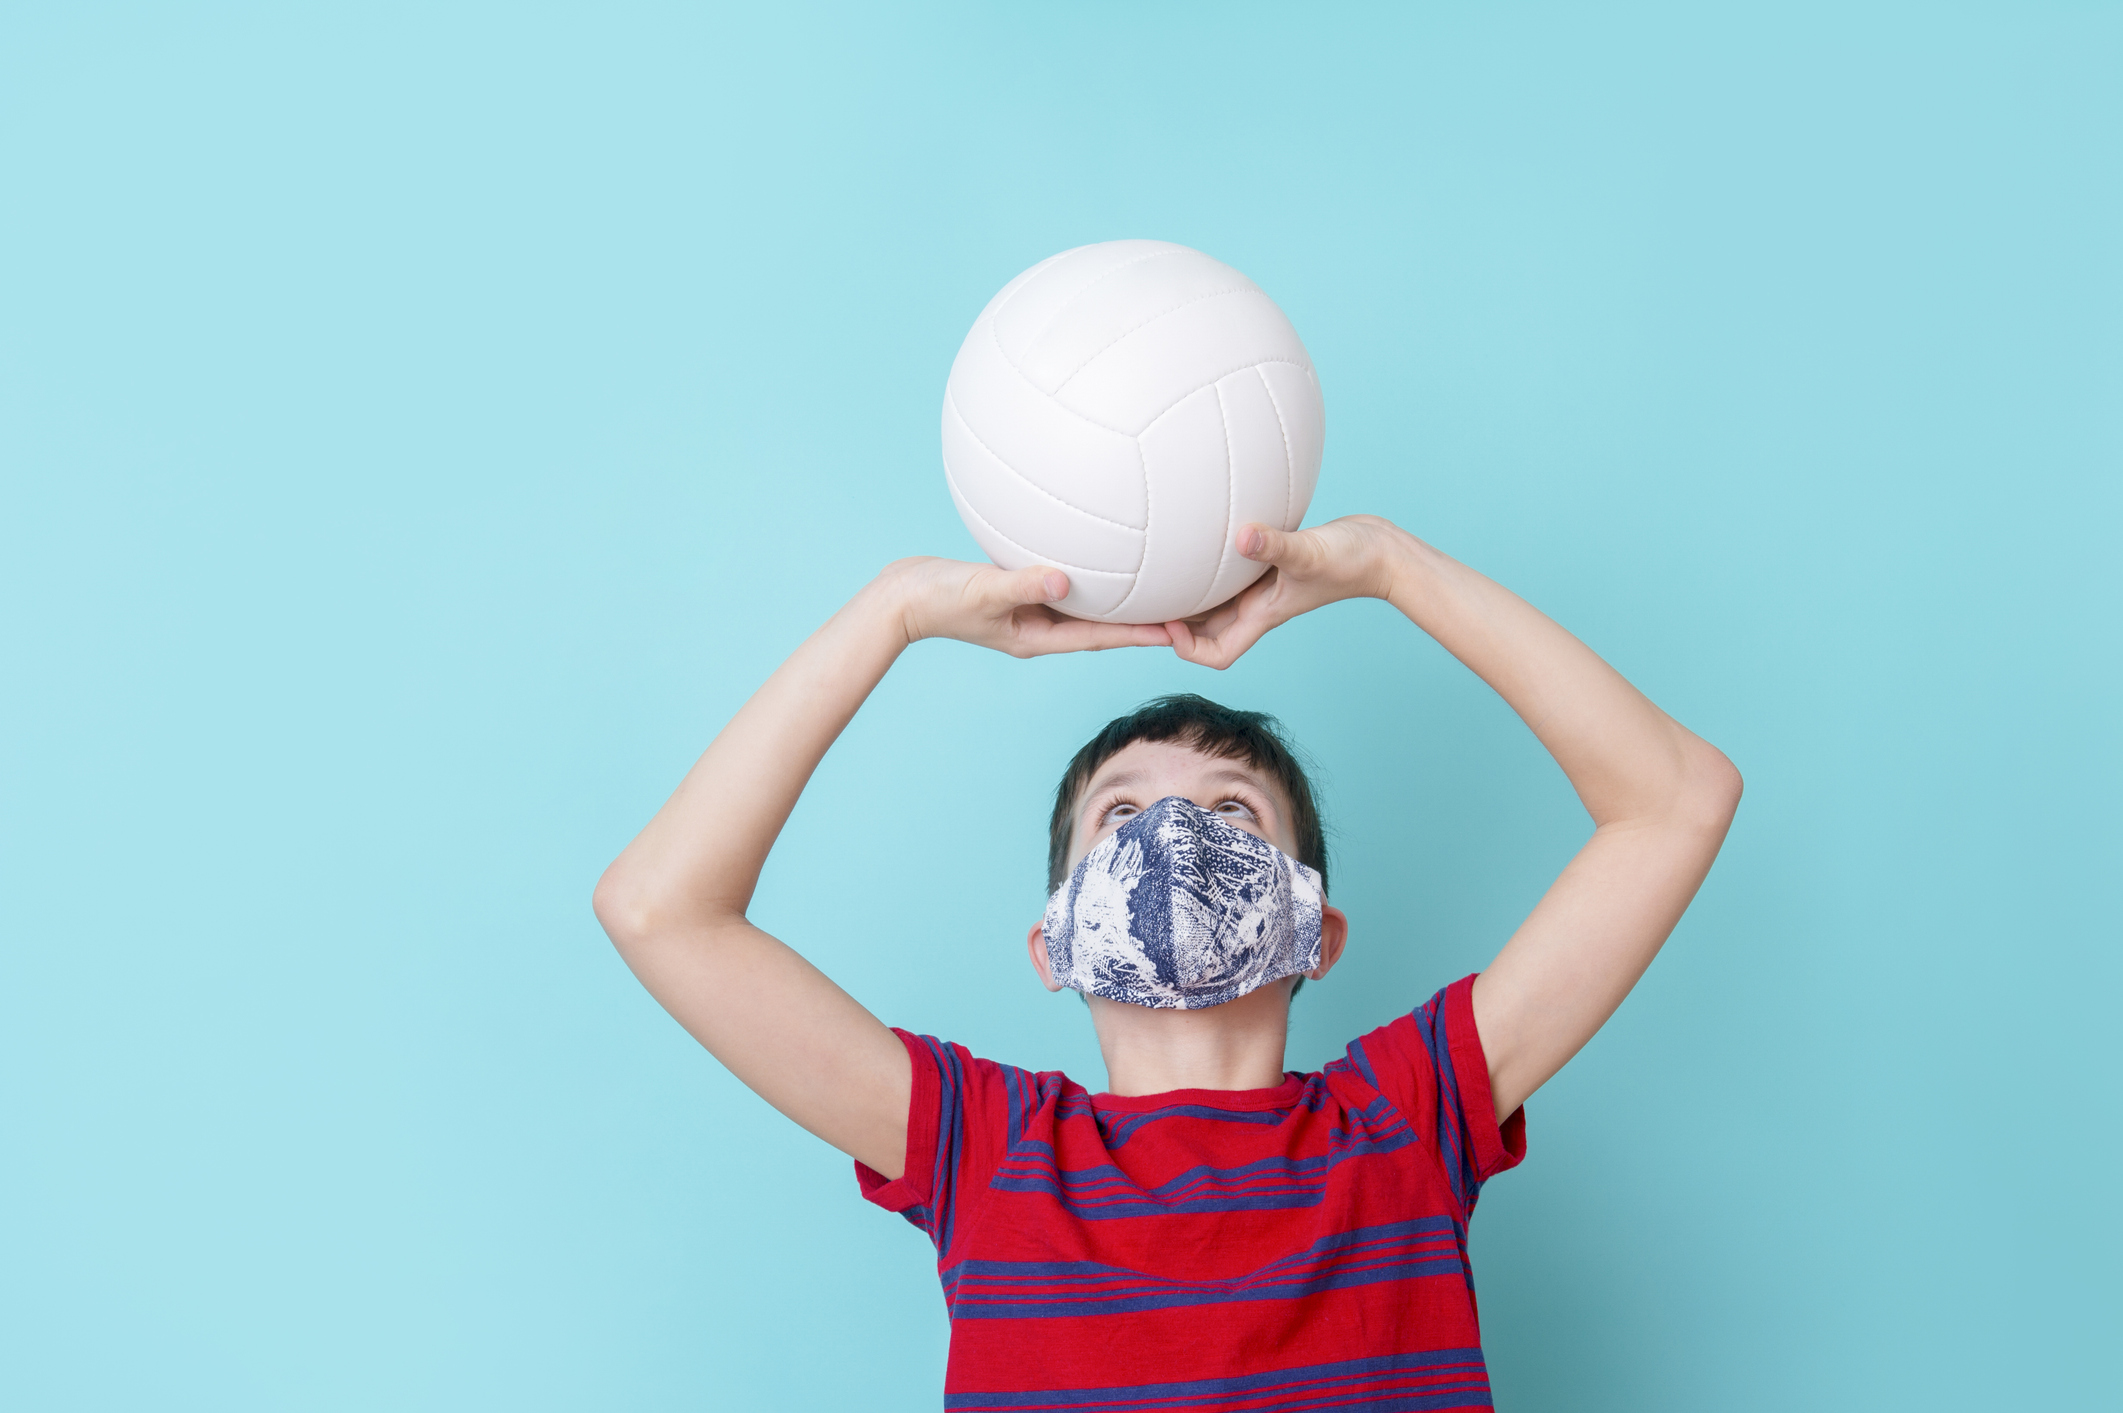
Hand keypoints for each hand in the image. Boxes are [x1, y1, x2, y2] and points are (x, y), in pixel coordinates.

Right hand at [879, 557, 1173, 657]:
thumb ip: (1022, 583)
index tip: (1177, 629)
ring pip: (1085, 609)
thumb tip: (1064, 579)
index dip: (1139, 634)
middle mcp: (1040, 627)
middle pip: (1100, 626)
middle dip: (1138, 620)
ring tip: (1154, 588)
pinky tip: (1099, 560)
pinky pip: (1063, 587)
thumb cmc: (938, 597)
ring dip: (1117, 601)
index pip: (1099, 637)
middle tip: (1180, 610)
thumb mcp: (982, 590)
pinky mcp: (1019, 593)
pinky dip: (1086, 580)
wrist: (903, 596)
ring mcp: (1030, 612)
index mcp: (1038, 637)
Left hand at [1166, 515, 1407, 668]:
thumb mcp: (1310, 551)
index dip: (1189, 648)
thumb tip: (1243, 535)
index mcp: (1262, 615)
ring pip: (1213, 604)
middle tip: (1138, 607)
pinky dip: (1208, 570)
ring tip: (1152, 580)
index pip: (1218, 653)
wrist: (1379, 550)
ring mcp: (1260, 589)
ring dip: (1186, 599)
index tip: (1171, 624)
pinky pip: (1227, 576)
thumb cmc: (1351, 557)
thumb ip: (1277, 545)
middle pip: (1204, 630)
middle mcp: (1256, 607)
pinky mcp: (1266, 568)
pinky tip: (1194, 544)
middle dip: (1171, 625)